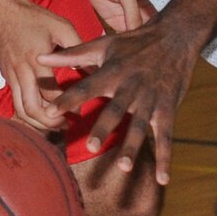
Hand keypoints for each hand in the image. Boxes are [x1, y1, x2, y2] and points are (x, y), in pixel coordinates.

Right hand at [0, 0, 81, 131]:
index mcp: (37, 62)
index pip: (50, 94)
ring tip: (55, 123)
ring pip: (20, 110)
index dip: (65, 106)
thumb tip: (95, 67)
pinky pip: (15, 102)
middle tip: (66, 124)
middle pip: (32, 109)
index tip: (78, 110)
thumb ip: (77, 48)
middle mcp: (22, 73)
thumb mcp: (61, 27)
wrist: (1, 11)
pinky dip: (28, 113)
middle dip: (49, 122)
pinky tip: (42, 114)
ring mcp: (11, 77)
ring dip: (37, 122)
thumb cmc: (34, 18)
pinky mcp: (6, 78)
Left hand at [38, 16, 203, 185]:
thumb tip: (40, 56)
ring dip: (133, 146)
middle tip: (90, 146)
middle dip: (103, 128)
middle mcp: (131, 86)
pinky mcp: (168, 108)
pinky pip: (166, 136)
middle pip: (115, 110)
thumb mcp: (103, 44)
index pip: (86, 87)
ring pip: (140, 126)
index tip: (49, 114)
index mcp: (113, 71)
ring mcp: (151, 99)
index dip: (68, 99)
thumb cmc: (134, 41)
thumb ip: (71, 54)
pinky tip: (162, 179)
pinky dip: (165, 158)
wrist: (176, 36)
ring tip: (124, 167)